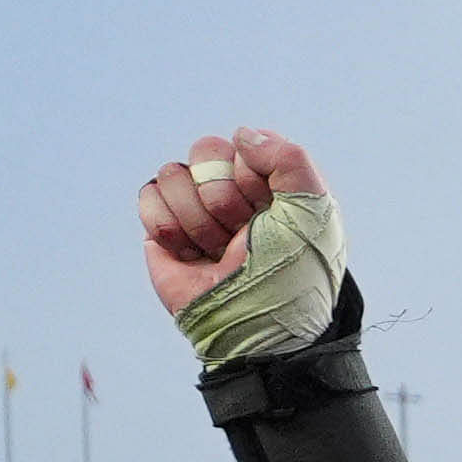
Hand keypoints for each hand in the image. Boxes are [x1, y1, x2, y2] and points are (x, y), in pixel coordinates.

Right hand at [139, 130, 343, 354]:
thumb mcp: (312, 212)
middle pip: (206, 150)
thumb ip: (290, 159)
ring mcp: (196, 208)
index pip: (245, 144)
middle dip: (223, 197)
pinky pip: (149, 195)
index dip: (253, 178)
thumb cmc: (291, 274)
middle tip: (242, 235)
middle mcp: (233, 192)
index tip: (269, 214)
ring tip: (219, 252)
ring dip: (198, 220)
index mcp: (271, 184)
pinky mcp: (163, 229)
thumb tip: (242, 135)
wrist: (253, 326)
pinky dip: (168, 227)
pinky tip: (191, 255)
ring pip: (174, 173)